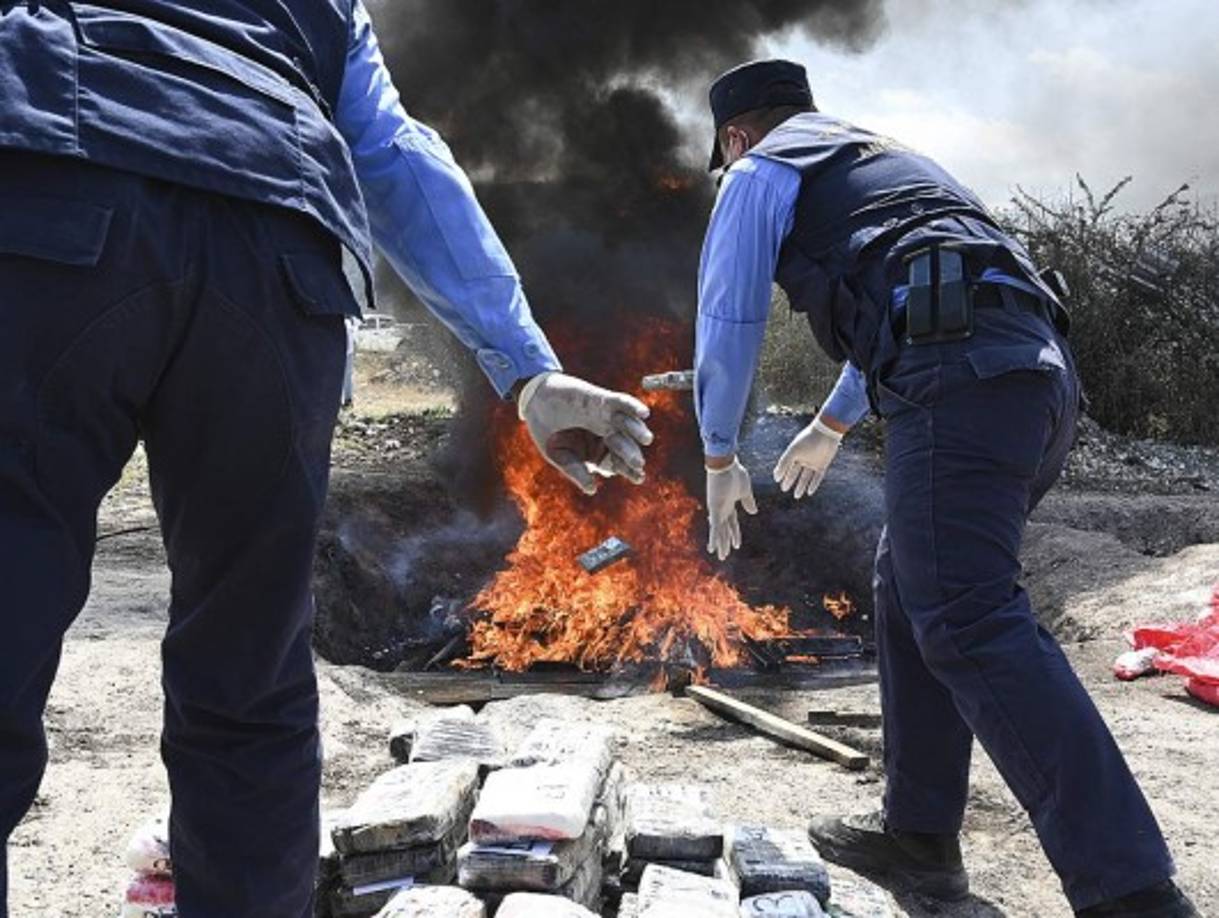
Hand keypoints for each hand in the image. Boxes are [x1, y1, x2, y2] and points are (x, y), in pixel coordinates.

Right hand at [518, 372, 653, 493]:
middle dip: (632, 454)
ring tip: (646, 439)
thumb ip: (575, 470)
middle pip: (624, 445)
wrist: (533, 400)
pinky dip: (633, 406)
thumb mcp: (557, 454)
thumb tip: (592, 489)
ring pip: (627, 424)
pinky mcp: (601, 399)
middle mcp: (605, 433)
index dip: (627, 469)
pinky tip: (643, 413)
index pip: (616, 461)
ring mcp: (605, 416)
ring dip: (637, 431)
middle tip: (638, 464)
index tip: (638, 477)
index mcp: (596, 450)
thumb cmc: (545, 428)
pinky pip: (621, 402)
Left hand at [706, 458, 756, 560]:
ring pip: (719, 531)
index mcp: (729, 504)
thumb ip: (748, 501)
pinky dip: (714, 537)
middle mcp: (721, 509)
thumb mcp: (745, 490)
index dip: (734, 534)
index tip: (737, 545)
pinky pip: (715, 526)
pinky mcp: (714, 508)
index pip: (732, 523)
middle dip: (725, 543)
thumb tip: (753, 512)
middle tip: (724, 556)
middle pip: (724, 530)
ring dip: (720, 544)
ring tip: (721, 556)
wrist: (725, 463)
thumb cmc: (734, 473)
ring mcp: (717, 509)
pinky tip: (712, 547)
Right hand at [773, 415, 843, 498]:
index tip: (777, 481)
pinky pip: (817, 477)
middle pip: (795, 472)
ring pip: (806, 477)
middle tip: (783, 489)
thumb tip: (776, 477)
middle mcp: (804, 458)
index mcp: (795, 453)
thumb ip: (784, 463)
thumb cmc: (808, 440)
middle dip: (789, 481)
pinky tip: (809, 492)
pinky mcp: (823, 465)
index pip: (786, 465)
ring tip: (796, 496)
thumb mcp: (794, 451)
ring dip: (801, 486)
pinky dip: (813, 484)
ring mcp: (813, 462)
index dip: (781, 473)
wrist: (826, 433)